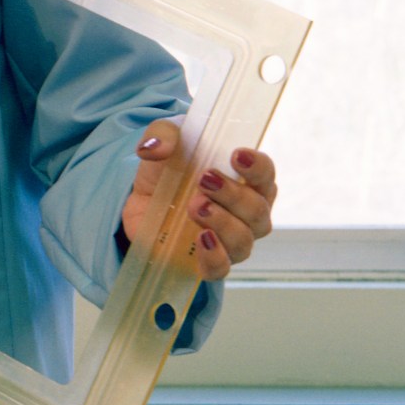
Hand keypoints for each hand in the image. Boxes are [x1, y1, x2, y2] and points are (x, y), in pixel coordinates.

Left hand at [121, 121, 276, 280]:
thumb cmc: (167, 166)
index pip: (266, 174)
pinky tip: (201, 239)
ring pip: (243, 239)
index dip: (258, 167)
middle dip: (233, 194)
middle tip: (204, 179)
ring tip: (195, 206)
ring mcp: (229, 239)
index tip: (237, 155)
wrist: (139, 197)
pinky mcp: (204, 260)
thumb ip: (162, 135)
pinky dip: (214, 257)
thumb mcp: (163, 141)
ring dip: (222, 222)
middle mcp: (246, 212)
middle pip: (257, 209)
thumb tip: (155, 149)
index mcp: (246, 179)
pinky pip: (220, 269)